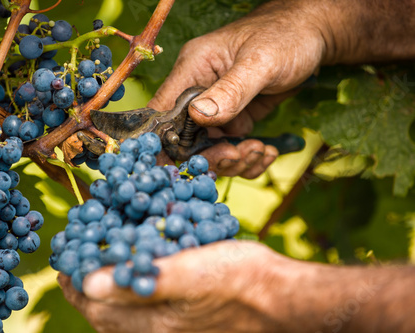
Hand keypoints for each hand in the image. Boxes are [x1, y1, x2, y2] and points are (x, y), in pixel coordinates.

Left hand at [58, 241, 312, 332]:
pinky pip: (146, 318)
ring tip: (100, 273)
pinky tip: (138, 282)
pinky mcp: (186, 325)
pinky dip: (131, 299)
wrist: (282, 299)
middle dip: (87, 292)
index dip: (76, 285)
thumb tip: (90, 283)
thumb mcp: (191, 271)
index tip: (64, 264)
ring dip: (107, 296)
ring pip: (125, 319)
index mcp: (154, 323)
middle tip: (77, 266)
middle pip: (106, 318)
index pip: (98, 308)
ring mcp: (173, 331)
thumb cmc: (241, 279)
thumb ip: (143, 278)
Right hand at [148, 0, 327, 177]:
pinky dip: (247, 157)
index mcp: (193, 69)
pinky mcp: (236, 117)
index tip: (187, 162)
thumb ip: (230, 90)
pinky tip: (266, 152)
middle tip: (239, 156)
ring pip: (211, 147)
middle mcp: (200, 90)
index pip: (164, 109)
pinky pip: (232, 146)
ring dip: (234, 159)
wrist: (313, 34)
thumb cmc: (285, 36)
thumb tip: (199, 116)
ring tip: (260, 152)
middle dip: (212, 154)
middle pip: (187, 137)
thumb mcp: (260, 62)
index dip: (167, 140)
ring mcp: (217, 107)